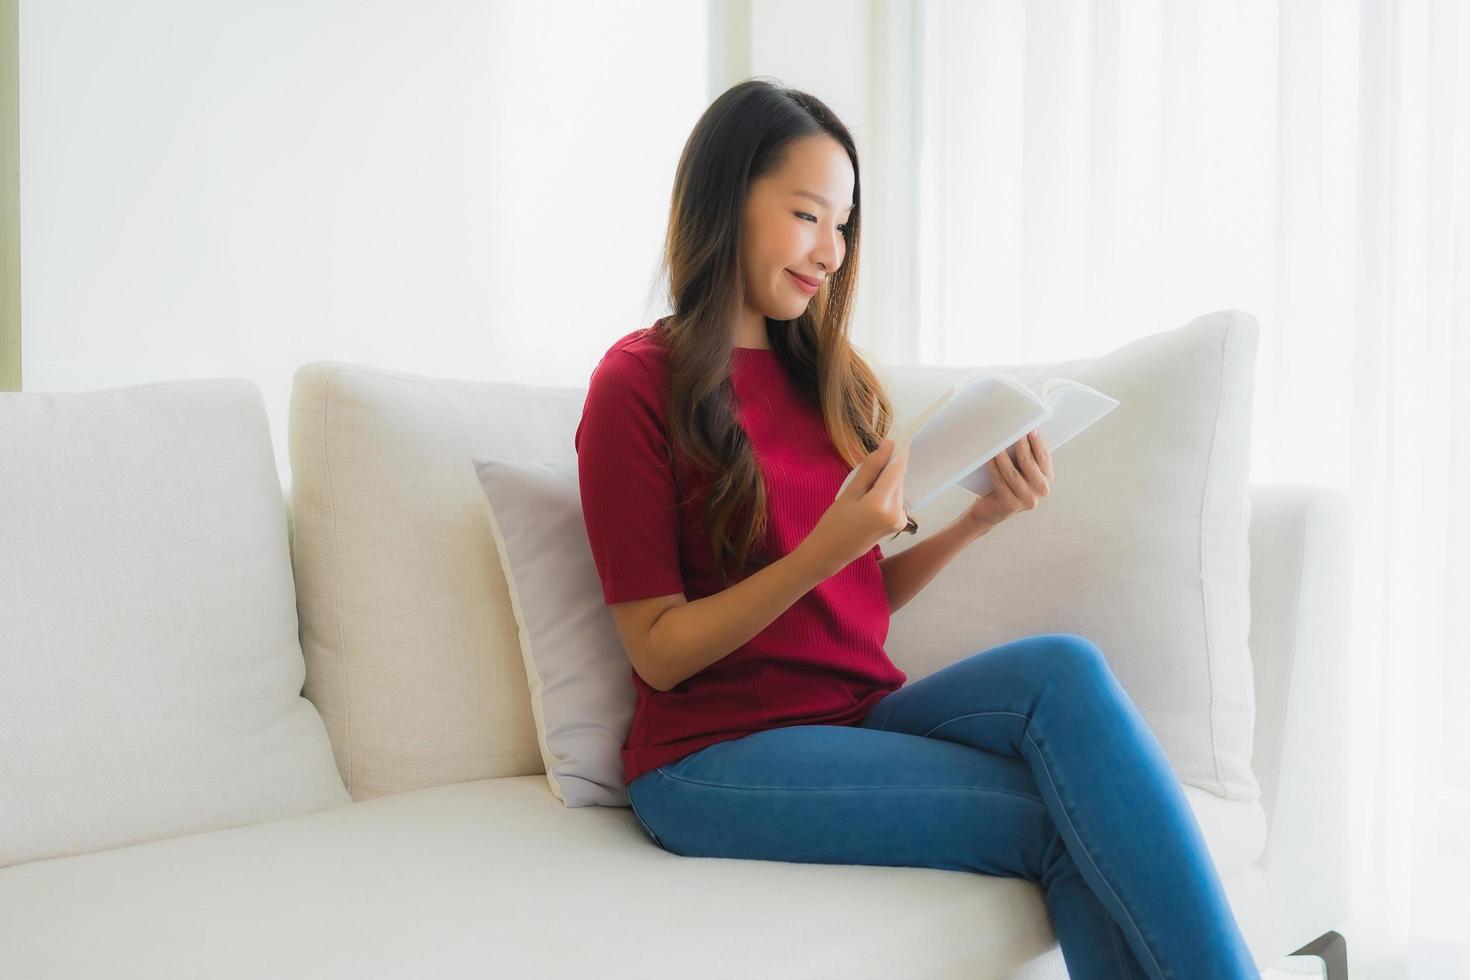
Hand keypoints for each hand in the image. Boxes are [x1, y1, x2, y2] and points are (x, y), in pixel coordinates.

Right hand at [797, 437, 910, 578]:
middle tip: (862, 477)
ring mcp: (900, 520)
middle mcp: (897, 512)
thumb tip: (888, 445)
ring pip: (897, 488)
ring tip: (861, 494)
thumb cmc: (834, 522)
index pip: (898, 469)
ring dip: (884, 483)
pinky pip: (895, 499)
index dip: (898, 452)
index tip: (894, 439)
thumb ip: (871, 468)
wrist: (830, 553)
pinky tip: (867, 503)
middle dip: (885, 470)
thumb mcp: (849, 491)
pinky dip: (884, 494)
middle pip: (897, 478)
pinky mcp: (898, 524)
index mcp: (882, 504)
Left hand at [965, 430, 1052, 531]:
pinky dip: (994, 469)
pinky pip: (1000, 482)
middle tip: (1012, 431)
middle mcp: (1042, 490)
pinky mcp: (1011, 505)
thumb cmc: (1007, 484)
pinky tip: (989, 459)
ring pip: (1012, 473)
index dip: (1037, 441)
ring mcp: (1027, 499)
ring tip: (997, 444)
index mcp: (1047, 478)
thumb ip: (1027, 455)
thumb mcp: (1022, 471)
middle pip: (1029, 463)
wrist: (992, 510)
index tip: (1030, 428)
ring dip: (1003, 456)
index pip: (1044, 456)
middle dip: (1020, 445)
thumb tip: (1023, 430)